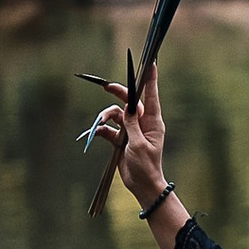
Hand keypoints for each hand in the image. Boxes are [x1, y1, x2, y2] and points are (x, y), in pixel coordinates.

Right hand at [87, 58, 166, 202]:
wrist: (142, 185)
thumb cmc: (146, 166)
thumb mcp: (139, 144)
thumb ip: (132, 125)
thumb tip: (128, 107)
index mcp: (153, 122)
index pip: (152, 95)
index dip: (151, 79)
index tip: (151, 63)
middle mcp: (143, 123)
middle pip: (129, 101)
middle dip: (118, 93)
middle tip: (106, 86)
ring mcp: (131, 130)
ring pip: (116, 114)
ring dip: (105, 117)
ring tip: (99, 124)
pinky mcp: (121, 139)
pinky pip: (109, 129)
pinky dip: (102, 130)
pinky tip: (96, 134)